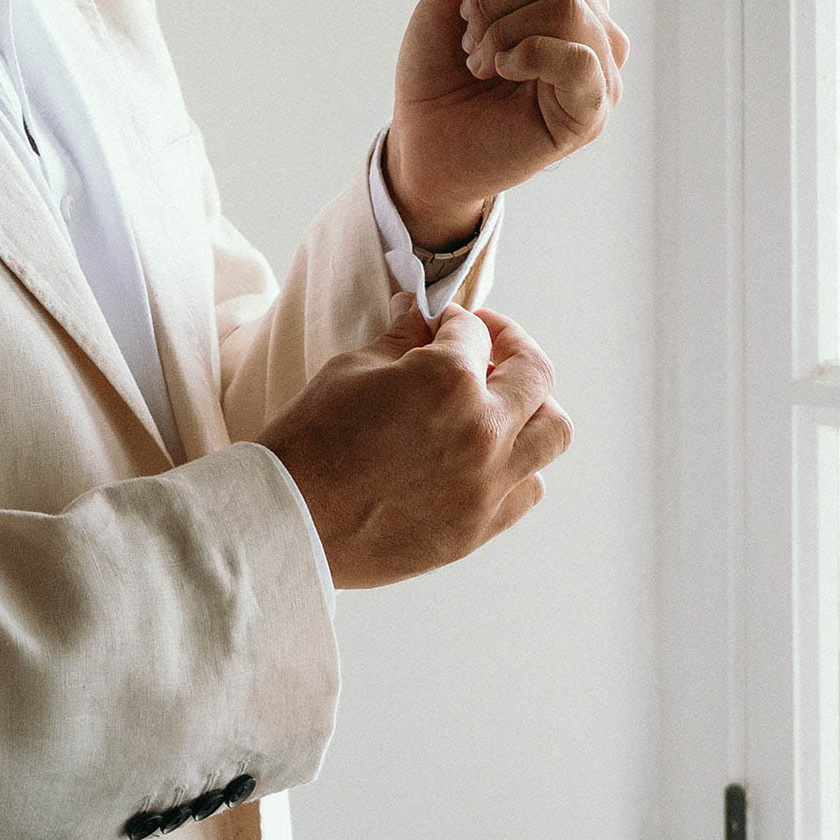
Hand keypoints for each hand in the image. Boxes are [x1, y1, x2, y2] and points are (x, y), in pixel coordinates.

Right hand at [256, 296, 572, 588]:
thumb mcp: (350, 370)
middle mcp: (483, 430)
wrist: (287, 519)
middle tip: (488, 345)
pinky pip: (528, 486)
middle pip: (535, 373)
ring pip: (552, 431)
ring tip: (499, 403)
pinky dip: (518, 463)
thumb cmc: (309, 440)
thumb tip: (421, 314)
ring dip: (531, 407)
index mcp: (447, 380)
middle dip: (512, 347)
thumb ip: (401, 339)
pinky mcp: (480, 526)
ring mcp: (488, 484)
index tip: (438, 324)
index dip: (452, 320)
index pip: (471, 332)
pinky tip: (485, 455)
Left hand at [386, 0, 628, 249]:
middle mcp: (595, 31)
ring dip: (502, 34)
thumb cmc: (439, 78)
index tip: (465, 17)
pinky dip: (527, 54)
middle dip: (491, 8)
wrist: (422, 146)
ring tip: (483, 64)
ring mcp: (599, 73)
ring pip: (566, 8)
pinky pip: (578, 58)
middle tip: (471, 47)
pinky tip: (503, 71)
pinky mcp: (590, 113)